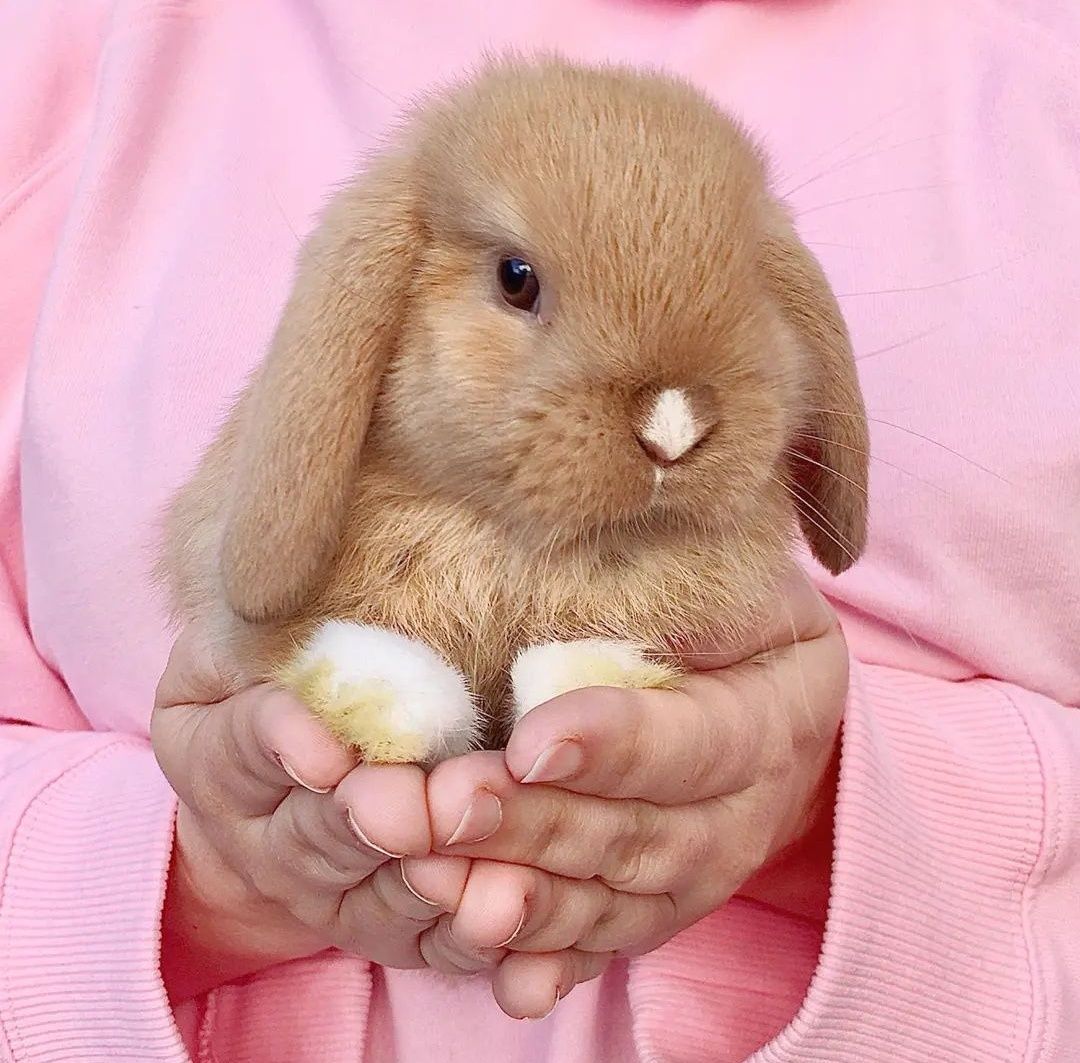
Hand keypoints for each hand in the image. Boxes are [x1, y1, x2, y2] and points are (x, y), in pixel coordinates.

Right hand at [151, 623, 472, 1001]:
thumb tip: (282, 565)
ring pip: (371, 900)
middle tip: (404, 811)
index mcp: (216, 756)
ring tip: (460, 868)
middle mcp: (263, 839)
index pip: (242, 747)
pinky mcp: (390, 928)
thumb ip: (260, 613)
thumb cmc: (278, 669)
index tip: (326, 749)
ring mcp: (326, 895)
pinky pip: (427, 943)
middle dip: (360, 823)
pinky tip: (504, 914)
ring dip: (420, 887)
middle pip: (311, 836)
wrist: (287, 774)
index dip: (282, 744)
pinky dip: (466, 934)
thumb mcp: (245, 632)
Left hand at [423, 570, 846, 1017]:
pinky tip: (508, 985)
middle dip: (541, 826)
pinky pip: (609, 944)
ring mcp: (702, 872)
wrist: (773, 695)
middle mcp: (745, 812)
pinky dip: (557, 966)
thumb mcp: (737, 581)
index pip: (697, 740)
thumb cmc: (737, 616)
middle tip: (449, 808)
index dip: (617, 744)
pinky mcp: (659, 905)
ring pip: (617, 900)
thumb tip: (610, 584)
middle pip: (642, 833)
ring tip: (447, 889)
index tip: (529, 739)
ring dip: (531, 903)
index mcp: (773, 716)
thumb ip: (690, 594)